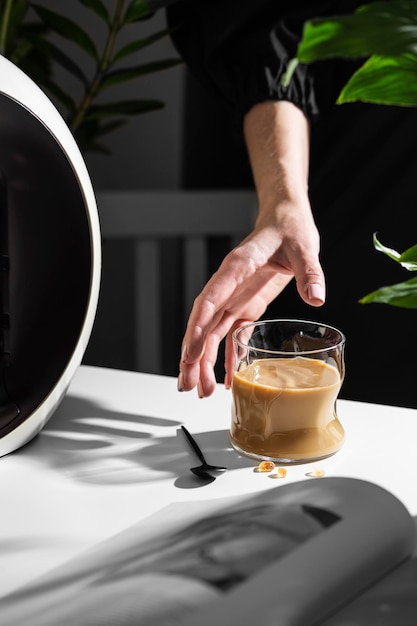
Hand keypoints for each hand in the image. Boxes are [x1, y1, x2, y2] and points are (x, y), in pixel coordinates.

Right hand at [178, 196, 324, 396]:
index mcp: (237, 268)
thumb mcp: (304, 247)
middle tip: (188, 384)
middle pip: (204, 324)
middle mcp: (229, 285)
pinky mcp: (245, 305)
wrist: (284, 219)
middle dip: (193, 355)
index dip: (198, 328)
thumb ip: (309, 271)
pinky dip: (225, 356)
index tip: (190, 353)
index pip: (211, 300)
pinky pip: (230, 334)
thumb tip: (317, 297)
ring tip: (200, 390)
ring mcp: (234, 297)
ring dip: (203, 361)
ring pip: (211, 333)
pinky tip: (223, 378)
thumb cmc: (290, 228)